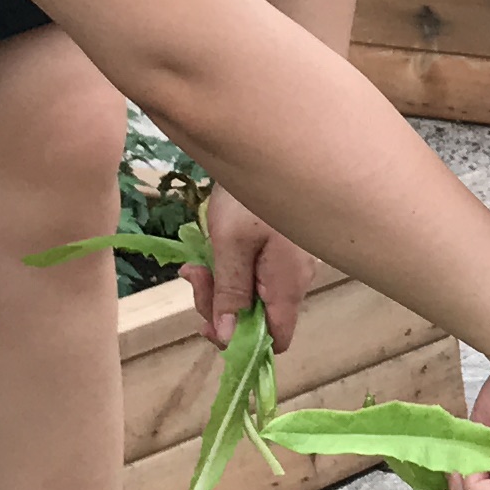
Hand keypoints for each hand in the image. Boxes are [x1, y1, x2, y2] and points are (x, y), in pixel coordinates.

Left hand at [185, 185, 312, 350]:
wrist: (270, 146)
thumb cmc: (249, 195)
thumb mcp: (230, 245)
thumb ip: (229, 294)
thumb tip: (228, 339)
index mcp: (287, 285)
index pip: (277, 339)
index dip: (243, 343)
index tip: (210, 323)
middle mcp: (296, 280)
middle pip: (259, 318)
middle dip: (221, 306)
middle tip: (193, 276)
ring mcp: (292, 264)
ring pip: (254, 295)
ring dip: (221, 284)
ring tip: (197, 260)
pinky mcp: (283, 249)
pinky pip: (256, 274)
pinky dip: (231, 268)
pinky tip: (214, 249)